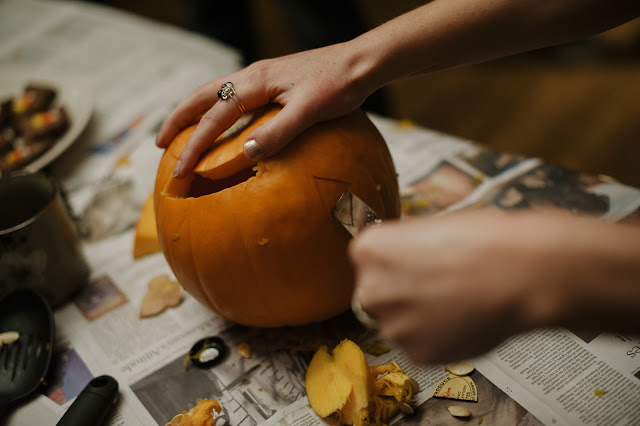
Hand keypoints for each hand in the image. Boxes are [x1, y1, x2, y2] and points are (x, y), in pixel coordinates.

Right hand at [156, 42, 376, 176]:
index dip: (194, 145)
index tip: (180, 171)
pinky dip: (217, 110)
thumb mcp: (310, 110)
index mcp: (255, 82)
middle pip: (202, 97)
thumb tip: (245, 153)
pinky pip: (234, 96)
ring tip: (181, 133)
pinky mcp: (273, 82)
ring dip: (194, 113)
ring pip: (215, 94)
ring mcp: (261, 77)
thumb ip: (279, 131)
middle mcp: (252, 76)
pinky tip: (224, 124)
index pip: (215, 117)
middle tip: (160, 144)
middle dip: (178, 120)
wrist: (360, 63)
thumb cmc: (338, 85)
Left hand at [348, 209, 639, 363]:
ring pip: (398, 324)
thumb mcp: (432, 226)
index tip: (418, 262)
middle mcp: (371, 290)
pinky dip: (437, 338)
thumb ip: (404, 248)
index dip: (396, 262)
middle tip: (437, 286)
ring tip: (457, 303)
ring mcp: (393, 326)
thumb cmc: (484, 240)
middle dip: (401, 293)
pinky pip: (420, 346)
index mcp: (368, 250)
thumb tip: (403, 259)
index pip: (368, 260)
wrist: (521, 273)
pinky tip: (463, 320)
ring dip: (418, 318)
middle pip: (377, 294)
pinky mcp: (417, 354)